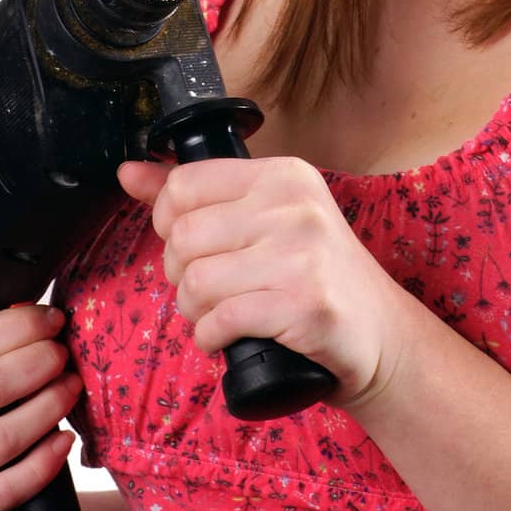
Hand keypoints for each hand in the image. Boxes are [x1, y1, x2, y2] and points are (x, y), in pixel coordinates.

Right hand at [0, 304, 80, 510]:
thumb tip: (25, 314)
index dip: (20, 327)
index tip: (54, 320)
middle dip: (39, 362)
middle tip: (62, 355)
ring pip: (4, 437)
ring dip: (48, 407)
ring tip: (72, 388)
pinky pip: (8, 491)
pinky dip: (41, 464)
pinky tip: (63, 442)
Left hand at [116, 156, 411, 414]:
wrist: (381, 333)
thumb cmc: (315, 276)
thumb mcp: (265, 220)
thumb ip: (197, 195)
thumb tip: (128, 172)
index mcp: (283, 175)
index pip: (184, 185)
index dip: (169, 223)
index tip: (192, 245)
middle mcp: (295, 206)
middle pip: (183, 237)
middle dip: (181, 275)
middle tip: (211, 289)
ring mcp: (303, 254)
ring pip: (195, 282)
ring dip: (196, 312)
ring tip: (223, 313)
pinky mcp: (306, 305)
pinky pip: (221, 320)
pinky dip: (212, 337)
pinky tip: (231, 336)